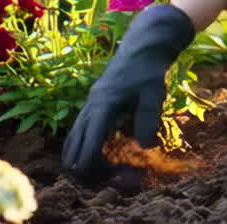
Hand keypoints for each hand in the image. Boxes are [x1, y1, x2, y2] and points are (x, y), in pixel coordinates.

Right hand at [61, 4, 195, 183]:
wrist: (142, 47)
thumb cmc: (149, 70)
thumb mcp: (154, 93)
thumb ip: (148, 119)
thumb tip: (145, 147)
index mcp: (102, 107)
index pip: (87, 151)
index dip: (102, 172)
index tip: (128, 176)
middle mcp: (88, 111)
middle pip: (72, 157)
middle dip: (94, 176)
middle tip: (123, 177)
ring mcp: (86, 111)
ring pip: (72, 150)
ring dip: (89, 167)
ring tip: (118, 171)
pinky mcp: (91, 112)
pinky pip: (79, 140)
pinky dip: (89, 155)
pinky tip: (114, 157)